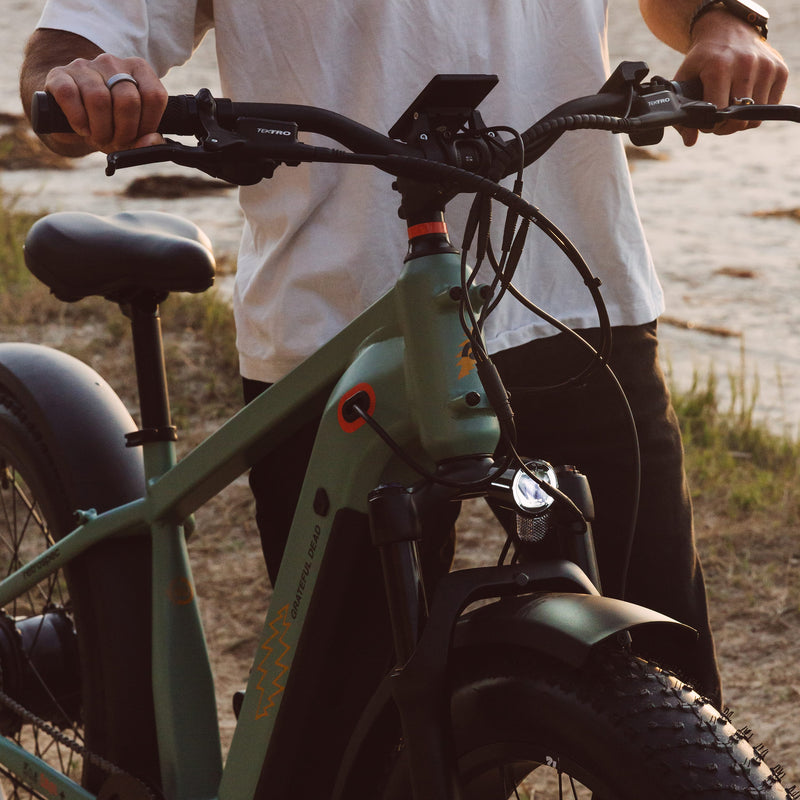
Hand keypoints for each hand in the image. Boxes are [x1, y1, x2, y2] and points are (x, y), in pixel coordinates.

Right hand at [44, 52, 167, 153]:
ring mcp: (84, 66)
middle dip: (124, 131)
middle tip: (116, 140)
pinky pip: (69, 95)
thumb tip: (153, 141)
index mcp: (138, 70)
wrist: (71, 117)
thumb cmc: (109, 124)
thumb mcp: (133, 135)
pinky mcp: (59, 74)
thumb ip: (149, 141)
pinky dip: (78, 119)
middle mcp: (112, 62)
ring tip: (99, 137)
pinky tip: (82, 128)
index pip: (154, 96)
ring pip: (99, 99)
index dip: (148, 124)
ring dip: (101, 129)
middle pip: (128, 100)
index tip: (138, 136)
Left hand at [674, 11, 787, 144]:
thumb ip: (682, 113)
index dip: (710, 125)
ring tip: (730, 109)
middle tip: (717, 118)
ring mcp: (766, 66)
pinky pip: (769, 107)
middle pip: (739, 119)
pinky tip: (744, 100)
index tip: (705, 121)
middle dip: (725, 126)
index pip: (719, 113)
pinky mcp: (780, 70)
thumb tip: (690, 141)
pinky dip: (755, 111)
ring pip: (756, 117)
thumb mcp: (684, 80)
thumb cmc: (702, 60)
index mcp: (719, 67)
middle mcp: (746, 64)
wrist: (727, 30)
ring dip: (740, 120)